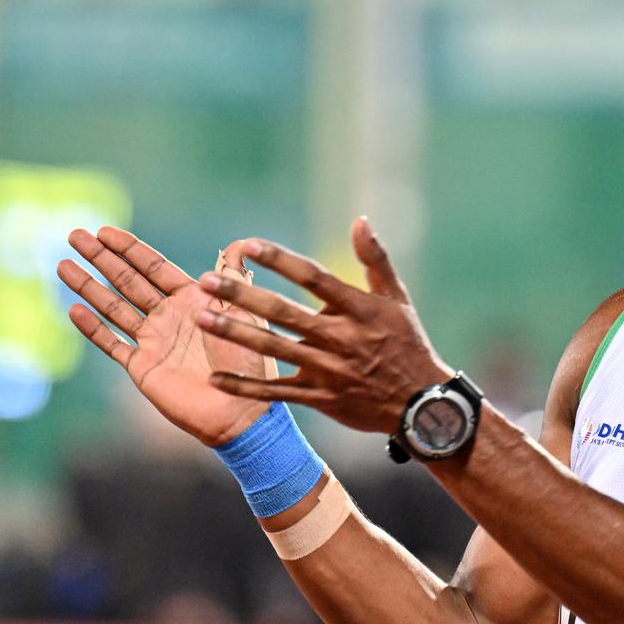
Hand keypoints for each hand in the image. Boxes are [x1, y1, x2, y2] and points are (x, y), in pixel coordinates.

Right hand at [57, 227, 270, 445]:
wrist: (241, 410)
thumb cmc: (251, 361)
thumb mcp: (246, 313)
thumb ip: (234, 279)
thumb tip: (241, 242)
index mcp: (194, 300)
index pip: (155, 268)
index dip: (130, 249)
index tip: (105, 231)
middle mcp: (170, 317)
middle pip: (129, 281)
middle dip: (102, 258)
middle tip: (75, 235)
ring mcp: (154, 341)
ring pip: (114, 308)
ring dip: (89, 287)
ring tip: (63, 264)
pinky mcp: (142, 366)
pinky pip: (112, 343)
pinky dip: (93, 328)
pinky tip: (73, 309)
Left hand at [194, 217, 452, 433]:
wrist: (422, 404)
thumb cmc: (408, 344)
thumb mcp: (397, 299)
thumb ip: (375, 259)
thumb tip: (359, 220)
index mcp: (358, 309)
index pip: (313, 277)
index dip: (279, 261)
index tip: (247, 246)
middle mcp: (339, 337)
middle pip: (283, 312)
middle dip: (242, 295)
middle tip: (206, 281)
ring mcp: (328, 369)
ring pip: (274, 349)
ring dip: (235, 333)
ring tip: (202, 318)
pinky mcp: (320, 397)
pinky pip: (277, 392)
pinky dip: (246, 387)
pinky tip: (216, 377)